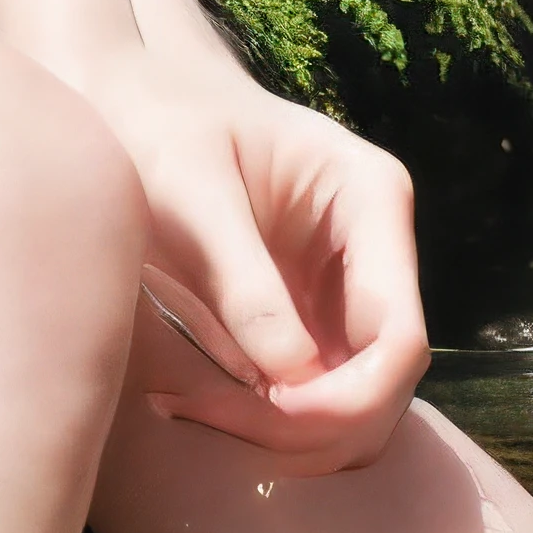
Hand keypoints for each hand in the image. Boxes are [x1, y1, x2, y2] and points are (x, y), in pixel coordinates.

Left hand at [84, 51, 428, 475]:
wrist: (134, 99)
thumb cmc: (160, 123)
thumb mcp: (189, 189)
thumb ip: (242, 279)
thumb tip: (292, 378)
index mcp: (370, 199)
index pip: (398, 337)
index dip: (346, 398)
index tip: (265, 412)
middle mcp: (377, 252)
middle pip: (384, 384)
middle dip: (309, 424)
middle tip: (205, 414)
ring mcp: (348, 291)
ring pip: (354, 406)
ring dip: (285, 434)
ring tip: (187, 406)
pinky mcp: (310, 320)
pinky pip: (310, 397)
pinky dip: (264, 419)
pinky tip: (189, 399)